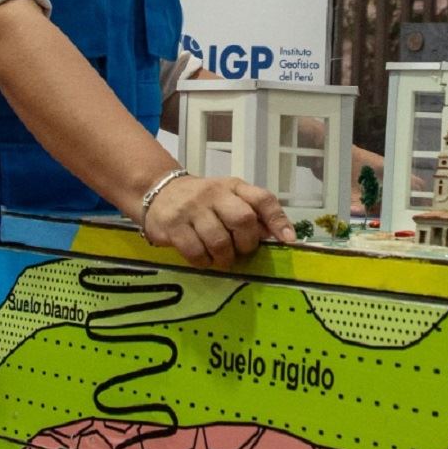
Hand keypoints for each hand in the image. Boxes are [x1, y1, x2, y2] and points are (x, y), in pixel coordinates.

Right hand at [143, 175, 296, 267]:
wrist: (159, 191)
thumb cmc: (202, 201)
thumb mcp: (228, 199)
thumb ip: (252, 214)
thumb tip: (278, 235)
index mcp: (233, 187)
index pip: (262, 198)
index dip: (278, 220)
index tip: (288, 240)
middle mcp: (214, 193)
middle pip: (242, 219)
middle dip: (246, 243)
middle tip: (241, 252)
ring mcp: (192, 208)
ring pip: (218, 240)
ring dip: (224, 257)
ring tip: (221, 259)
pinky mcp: (173, 225)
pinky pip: (195, 251)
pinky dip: (203, 262)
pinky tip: (203, 259)